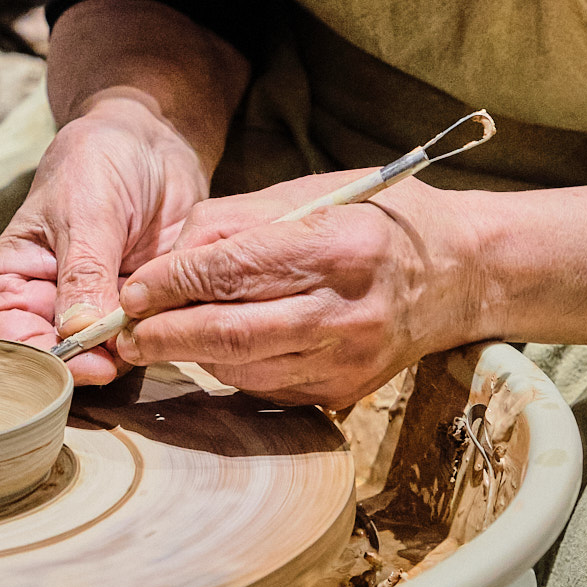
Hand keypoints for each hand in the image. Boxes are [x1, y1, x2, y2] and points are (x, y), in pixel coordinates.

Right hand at [0, 95, 210, 382]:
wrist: (151, 141)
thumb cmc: (98, 160)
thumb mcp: (86, 211)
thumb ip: (83, 272)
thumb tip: (79, 333)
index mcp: (10, 278)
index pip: (8, 335)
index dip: (42, 358)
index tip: (84, 361)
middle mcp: (45, 303)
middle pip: (56, 357)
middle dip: (91, 362)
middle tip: (127, 351)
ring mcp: (92, 310)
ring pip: (103, 356)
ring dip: (130, 350)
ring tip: (157, 320)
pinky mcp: (135, 310)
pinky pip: (143, 339)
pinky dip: (159, 335)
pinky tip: (178, 315)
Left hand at [112, 170, 483, 408]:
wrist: (460, 273)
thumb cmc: (377, 220)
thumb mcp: (309, 194)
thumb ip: (234, 223)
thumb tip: (166, 259)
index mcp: (338, 248)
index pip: (233, 271)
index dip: (172, 284)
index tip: (133, 290)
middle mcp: (347, 311)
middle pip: (232, 335)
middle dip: (166, 336)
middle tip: (126, 332)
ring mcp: (349, 360)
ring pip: (243, 369)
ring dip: (193, 355)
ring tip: (163, 336)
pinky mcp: (346, 392)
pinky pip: (266, 387)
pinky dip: (231, 368)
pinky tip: (220, 346)